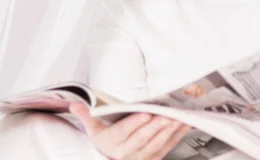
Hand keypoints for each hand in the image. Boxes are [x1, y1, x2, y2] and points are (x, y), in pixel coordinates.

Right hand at [70, 102, 190, 159]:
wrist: (109, 159)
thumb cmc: (104, 142)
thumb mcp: (92, 129)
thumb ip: (85, 115)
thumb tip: (75, 105)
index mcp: (110, 142)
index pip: (123, 132)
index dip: (135, 123)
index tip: (145, 113)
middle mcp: (126, 152)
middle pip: (143, 138)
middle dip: (156, 125)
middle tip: (167, 114)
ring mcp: (142, 157)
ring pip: (157, 143)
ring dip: (169, 130)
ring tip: (178, 117)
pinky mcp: (154, 158)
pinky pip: (168, 146)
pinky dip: (177, 135)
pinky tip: (184, 124)